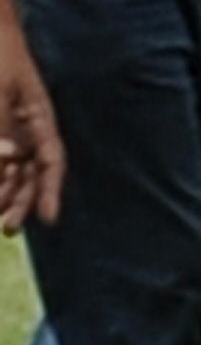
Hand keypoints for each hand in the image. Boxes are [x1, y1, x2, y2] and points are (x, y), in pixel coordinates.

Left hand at [0, 56, 58, 232]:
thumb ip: (1, 129)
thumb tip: (7, 166)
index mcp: (39, 118)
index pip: (50, 160)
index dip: (50, 190)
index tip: (48, 219)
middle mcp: (25, 127)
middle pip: (30, 171)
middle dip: (21, 199)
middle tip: (8, 227)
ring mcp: (7, 127)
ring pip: (10, 167)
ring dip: (3, 190)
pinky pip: (0, 155)